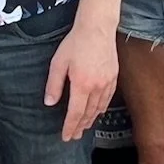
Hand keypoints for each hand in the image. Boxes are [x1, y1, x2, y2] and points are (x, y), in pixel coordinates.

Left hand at [45, 15, 118, 139]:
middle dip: (80, 127)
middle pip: (88, 113)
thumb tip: (49, 103)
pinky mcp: (114, 77)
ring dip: (91, 119)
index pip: (75, 113)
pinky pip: (107, 98)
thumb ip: (54, 85)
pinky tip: (97, 111)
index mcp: (81, 84)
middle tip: (74, 136)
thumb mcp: (58, 63)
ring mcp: (107, 82)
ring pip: (99, 108)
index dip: (70, 127)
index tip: (66, 136)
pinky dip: (101, 108)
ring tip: (84, 127)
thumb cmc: (76, 42)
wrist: (97, 27)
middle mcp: (97, 87)